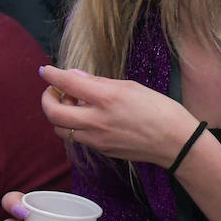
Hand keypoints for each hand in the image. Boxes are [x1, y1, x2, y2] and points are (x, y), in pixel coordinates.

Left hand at [40, 65, 197, 167]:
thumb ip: (99, 82)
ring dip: (59, 115)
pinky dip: (74, 126)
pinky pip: (77, 138)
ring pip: (60, 129)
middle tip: (53, 90)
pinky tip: (87, 117)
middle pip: (53, 112)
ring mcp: (97, 139)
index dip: (51, 75)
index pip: (67, 83)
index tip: (45, 70)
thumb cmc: (159, 109)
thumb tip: (75, 76)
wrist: (175, 142)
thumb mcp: (131, 87)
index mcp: (107, 98)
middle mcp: (97, 120)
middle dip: (47, 99)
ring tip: (73, 105)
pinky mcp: (101, 150)